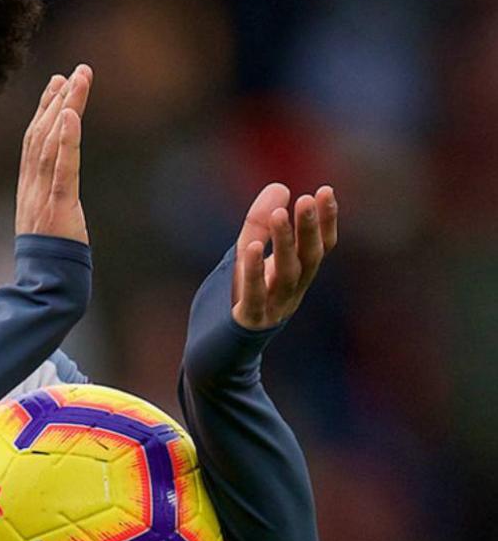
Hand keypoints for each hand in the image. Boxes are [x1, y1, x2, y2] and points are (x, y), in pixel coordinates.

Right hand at [16, 64, 92, 242]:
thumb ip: (51, 200)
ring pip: (50, 142)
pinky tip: (70, 114)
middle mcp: (32, 186)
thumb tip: (60, 187)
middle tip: (74, 71)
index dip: (45, 110)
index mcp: (30, 188)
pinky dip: (65, 140)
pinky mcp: (58, 207)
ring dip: (65, 107)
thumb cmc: (51, 259)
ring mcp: (42, 196)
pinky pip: (62, 168)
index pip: (35, 140)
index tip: (58, 83)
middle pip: (41, 134)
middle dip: (58, 100)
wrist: (47, 287)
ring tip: (78, 80)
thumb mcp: (49, 221)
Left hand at [231, 183, 338, 328]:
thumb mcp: (245, 256)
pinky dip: (254, 272)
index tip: (326, 190)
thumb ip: (260, 224)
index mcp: (294, 278)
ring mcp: (271, 309)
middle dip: (310, 229)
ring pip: (286, 275)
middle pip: (308, 259)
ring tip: (281, 214)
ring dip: (285, 244)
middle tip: (308, 197)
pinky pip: (254, 296)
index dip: (325, 221)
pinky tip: (251, 249)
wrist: (214, 355)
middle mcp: (290, 293)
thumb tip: (280, 185)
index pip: (319, 248)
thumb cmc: (234, 302)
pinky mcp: (246, 322)